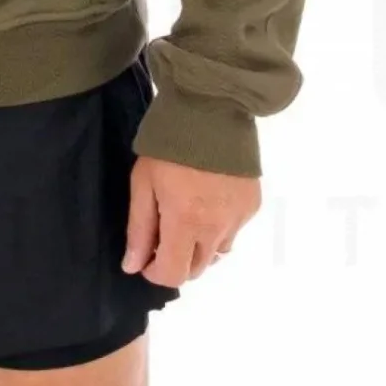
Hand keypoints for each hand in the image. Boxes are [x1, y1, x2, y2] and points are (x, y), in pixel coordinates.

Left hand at [122, 156, 259, 285]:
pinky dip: (218, 228)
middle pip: (197, 269)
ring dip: (199, 246)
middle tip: (164, 235)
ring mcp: (239, 218)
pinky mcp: (252, 205)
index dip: (155, 273)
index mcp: (186, 223)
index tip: (146, 258)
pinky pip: (234, 231)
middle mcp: (217, 228)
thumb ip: (139, 230)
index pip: (174, 275)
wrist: (213, 109)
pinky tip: (209, 201)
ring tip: (188, 215)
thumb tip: (133, 266)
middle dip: (177, 261)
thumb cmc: (168, 146)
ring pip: (217, 252)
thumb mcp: (143, 185)